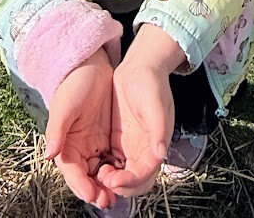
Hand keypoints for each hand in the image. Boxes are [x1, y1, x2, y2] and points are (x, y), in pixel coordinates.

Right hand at [44, 47, 117, 208]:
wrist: (93, 66)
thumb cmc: (75, 84)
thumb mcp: (65, 105)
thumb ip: (56, 130)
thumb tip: (48, 154)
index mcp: (64, 144)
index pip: (72, 171)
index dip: (81, 185)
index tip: (92, 195)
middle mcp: (78, 148)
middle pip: (87, 177)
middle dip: (97, 191)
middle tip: (109, 201)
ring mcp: (94, 144)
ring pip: (101, 172)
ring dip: (108, 185)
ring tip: (119, 194)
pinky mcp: (108, 138)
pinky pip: (113, 159)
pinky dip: (118, 169)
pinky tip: (127, 174)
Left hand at [99, 26, 182, 197]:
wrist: (140, 66)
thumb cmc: (151, 81)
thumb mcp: (155, 103)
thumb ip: (158, 129)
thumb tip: (161, 153)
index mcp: (155, 145)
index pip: (143, 176)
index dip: (129, 183)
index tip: (114, 180)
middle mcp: (143, 150)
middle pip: (132, 182)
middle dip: (117, 188)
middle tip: (101, 181)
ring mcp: (130, 146)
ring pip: (120, 175)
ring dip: (108, 182)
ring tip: (94, 176)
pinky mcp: (119, 140)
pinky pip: (111, 163)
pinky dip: (103, 169)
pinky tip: (92, 165)